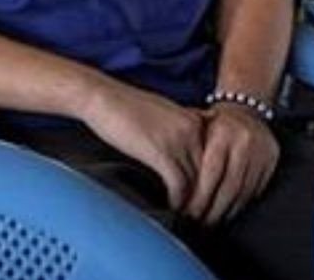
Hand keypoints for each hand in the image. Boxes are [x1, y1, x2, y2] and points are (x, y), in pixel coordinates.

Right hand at [80, 80, 205, 209]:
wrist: (99, 97)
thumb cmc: (121, 106)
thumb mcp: (159, 113)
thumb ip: (177, 129)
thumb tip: (183, 153)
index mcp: (194, 120)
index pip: (214, 157)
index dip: (211, 180)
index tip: (205, 196)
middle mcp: (193, 129)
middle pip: (210, 171)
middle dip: (206, 195)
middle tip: (200, 213)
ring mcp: (179, 140)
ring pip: (198, 181)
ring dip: (193, 203)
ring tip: (187, 216)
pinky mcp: (161, 151)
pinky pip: (179, 183)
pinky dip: (178, 200)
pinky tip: (172, 208)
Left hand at [183, 104, 278, 224]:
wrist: (245, 108)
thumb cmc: (212, 122)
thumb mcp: (195, 126)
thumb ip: (185, 147)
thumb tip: (167, 177)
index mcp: (222, 134)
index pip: (211, 173)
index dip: (199, 195)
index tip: (188, 210)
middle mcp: (244, 143)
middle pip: (228, 186)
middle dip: (213, 208)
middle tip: (199, 222)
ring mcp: (261, 152)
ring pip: (244, 190)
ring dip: (228, 210)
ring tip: (213, 220)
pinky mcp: (272, 160)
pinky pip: (257, 188)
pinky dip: (243, 202)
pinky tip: (230, 210)